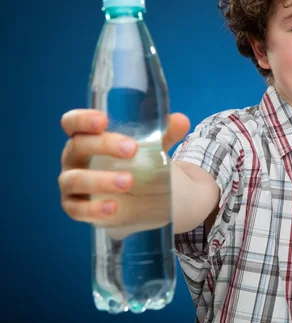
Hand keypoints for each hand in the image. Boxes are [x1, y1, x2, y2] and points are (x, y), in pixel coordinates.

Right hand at [58, 109, 189, 227]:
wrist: (136, 196)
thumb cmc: (135, 162)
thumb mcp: (152, 146)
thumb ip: (166, 133)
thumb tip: (182, 121)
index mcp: (86, 137)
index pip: (72, 123)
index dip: (81, 119)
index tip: (103, 120)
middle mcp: (74, 158)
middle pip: (77, 147)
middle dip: (103, 145)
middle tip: (131, 149)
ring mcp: (71, 184)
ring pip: (75, 179)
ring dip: (101, 179)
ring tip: (129, 181)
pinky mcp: (75, 208)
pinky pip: (78, 210)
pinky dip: (94, 209)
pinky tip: (113, 207)